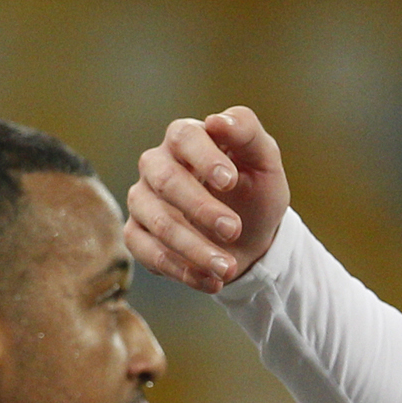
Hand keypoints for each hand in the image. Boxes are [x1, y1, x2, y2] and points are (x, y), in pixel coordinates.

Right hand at [130, 108, 290, 292]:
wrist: (250, 238)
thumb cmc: (255, 191)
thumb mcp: (264, 163)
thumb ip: (248, 133)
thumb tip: (218, 121)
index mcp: (187, 139)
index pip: (185, 137)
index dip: (205, 158)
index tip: (231, 181)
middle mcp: (157, 165)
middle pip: (166, 180)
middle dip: (202, 208)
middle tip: (234, 230)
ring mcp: (142, 200)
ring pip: (158, 222)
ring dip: (195, 248)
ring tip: (228, 268)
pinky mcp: (137, 234)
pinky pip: (148, 253)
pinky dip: (183, 271)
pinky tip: (213, 281)